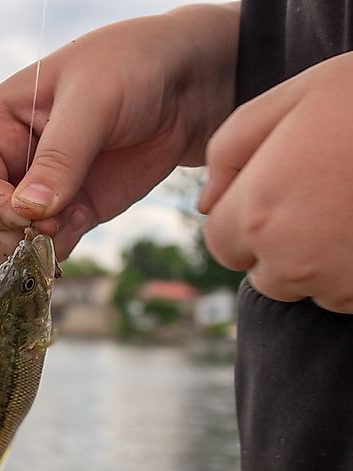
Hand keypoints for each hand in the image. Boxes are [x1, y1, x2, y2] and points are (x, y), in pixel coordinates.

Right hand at [0, 4, 238, 262]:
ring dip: (28, 249)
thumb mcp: (93, 100)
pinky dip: (55, 253)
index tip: (25, 214)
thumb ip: (61, 156)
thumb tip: (30, 211)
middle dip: (1, 236)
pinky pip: (44, 248)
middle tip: (46, 232)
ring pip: (3, 242)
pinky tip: (82, 225)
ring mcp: (38, 191)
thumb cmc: (131, 68)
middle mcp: (8, 162)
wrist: (186, 84)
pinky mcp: (70, 211)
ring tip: (69, 226)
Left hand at [200, 52, 352, 312]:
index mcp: (257, 215)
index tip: (276, 189)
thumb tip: (207, 203)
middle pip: (263, 273)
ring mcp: (342, 284)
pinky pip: (351, 293)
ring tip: (351, 205)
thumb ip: (227, 153)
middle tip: (321, 194)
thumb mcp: (287, 102)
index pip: (220, 244)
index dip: (242, 217)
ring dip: (320, 260)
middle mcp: (292, 262)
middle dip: (279, 243)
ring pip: (310, 287)